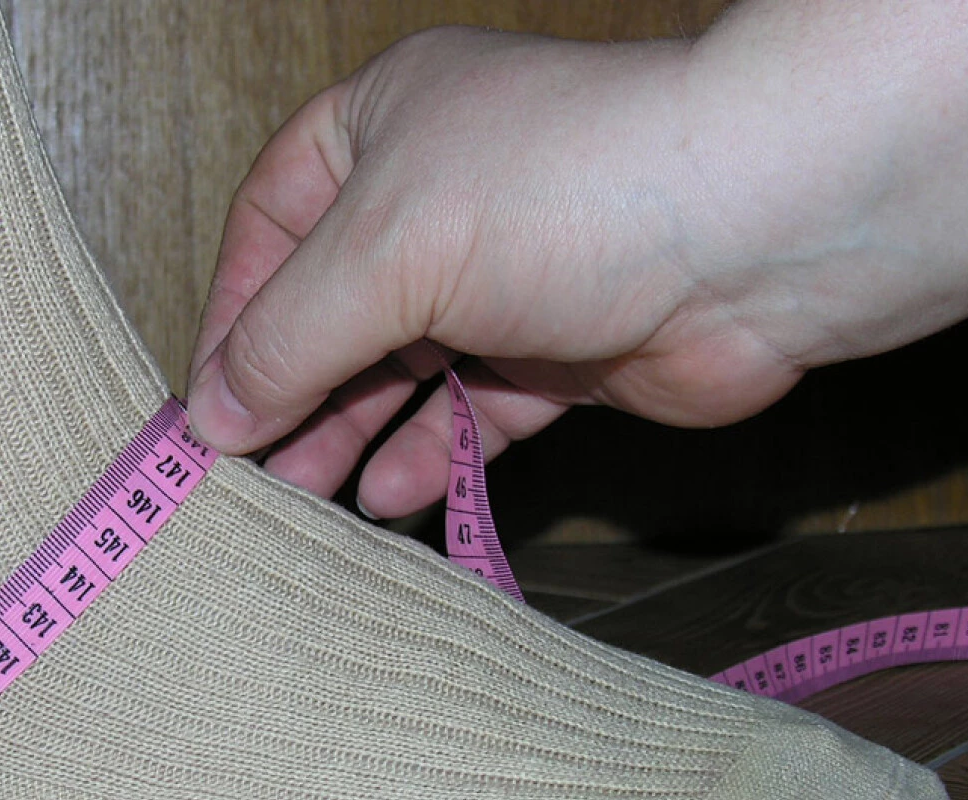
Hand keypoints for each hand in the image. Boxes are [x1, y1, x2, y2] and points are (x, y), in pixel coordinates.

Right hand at [187, 11, 967, 518]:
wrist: (764, 231)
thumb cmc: (568, 187)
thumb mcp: (386, 248)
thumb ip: (287, 337)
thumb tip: (211, 415)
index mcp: (381, 131)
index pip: (269, 228)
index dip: (231, 317)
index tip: (203, 407)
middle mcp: (437, 200)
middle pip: (331, 308)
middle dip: (288, 392)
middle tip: (244, 474)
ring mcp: (502, 278)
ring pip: (398, 370)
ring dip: (349, 433)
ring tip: (301, 500)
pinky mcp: (560, 351)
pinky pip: (472, 412)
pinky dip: (431, 452)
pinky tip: (390, 497)